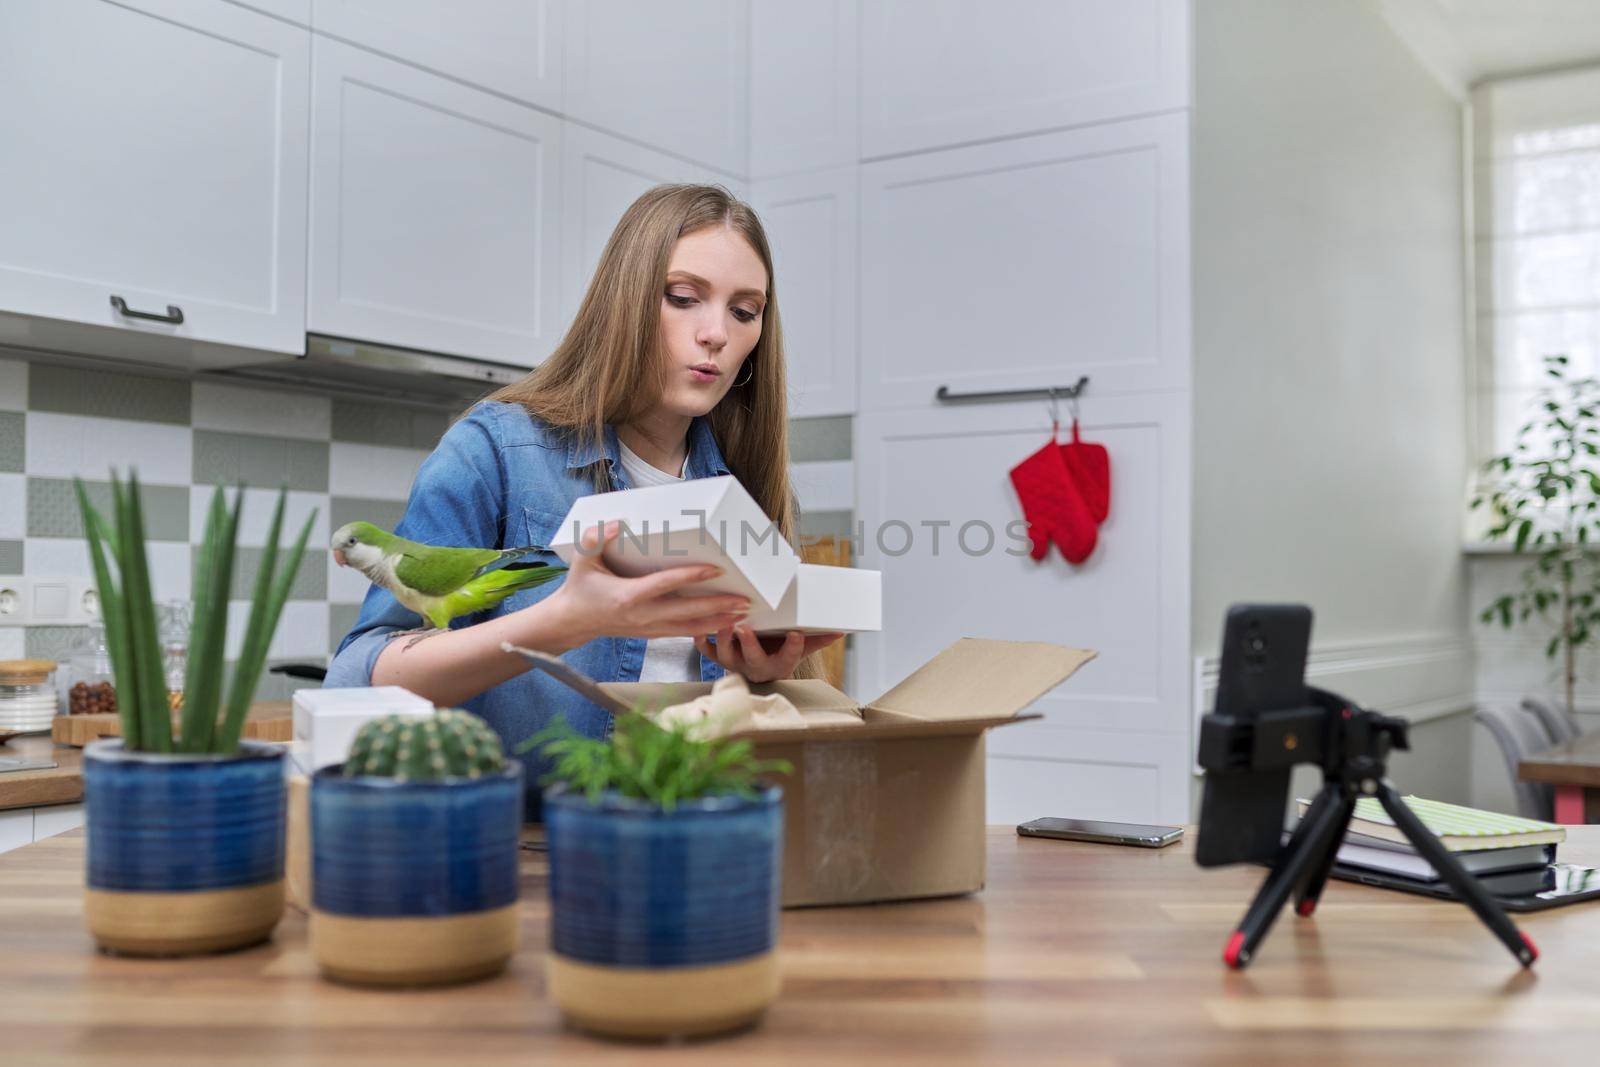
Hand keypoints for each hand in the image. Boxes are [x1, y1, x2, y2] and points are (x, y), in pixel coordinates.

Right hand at [545, 520, 751, 643]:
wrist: (572, 622)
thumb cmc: (579, 588)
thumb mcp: (582, 561)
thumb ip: (596, 539)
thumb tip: (617, 523)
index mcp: (628, 596)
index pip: (667, 584)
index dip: (692, 576)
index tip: (716, 570)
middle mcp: (643, 615)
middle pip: (688, 612)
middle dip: (718, 606)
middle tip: (744, 599)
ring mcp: (649, 628)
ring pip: (690, 628)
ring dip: (719, 621)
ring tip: (743, 614)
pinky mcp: (652, 633)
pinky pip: (684, 633)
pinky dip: (706, 630)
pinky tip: (724, 623)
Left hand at [695, 625, 843, 683]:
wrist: (761, 669)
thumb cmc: (781, 653)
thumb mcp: (802, 649)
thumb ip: (818, 639)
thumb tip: (841, 630)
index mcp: (779, 664)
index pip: (788, 657)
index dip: (792, 647)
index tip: (796, 634)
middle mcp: (755, 666)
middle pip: (752, 658)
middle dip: (748, 644)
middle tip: (745, 628)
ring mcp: (735, 662)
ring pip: (725, 656)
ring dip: (722, 640)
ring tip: (723, 623)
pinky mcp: (719, 656)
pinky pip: (707, 652)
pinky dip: (701, 642)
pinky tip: (699, 630)